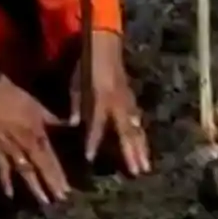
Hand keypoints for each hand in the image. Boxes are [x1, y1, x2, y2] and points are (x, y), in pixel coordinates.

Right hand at [0, 75, 69, 203]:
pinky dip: (5, 180)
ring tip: (43, 201)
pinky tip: (9, 194)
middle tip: (60, 199)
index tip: (66, 189)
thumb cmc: (13, 94)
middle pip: (39, 167)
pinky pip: (0, 167)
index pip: (49, 158)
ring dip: (33, 186)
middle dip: (50, 183)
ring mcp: (8, 147)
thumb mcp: (36, 104)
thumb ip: (52, 118)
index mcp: (35, 132)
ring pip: (23, 170)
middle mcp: (24, 143)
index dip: (57, 174)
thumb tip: (71, 125)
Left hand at [70, 30, 150, 174]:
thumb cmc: (87, 64)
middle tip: (137, 172)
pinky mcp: (132, 99)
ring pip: (136, 128)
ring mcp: (128, 101)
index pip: (96, 125)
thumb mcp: (76, 82)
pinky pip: (138, 120)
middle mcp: (117, 102)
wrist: (106, 46)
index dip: (92, 141)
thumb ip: (76, 104)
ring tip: (145, 166)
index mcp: (100, 97)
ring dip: (141, 148)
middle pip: (125, 132)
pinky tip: (144, 147)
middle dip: (130, 152)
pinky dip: (141, 135)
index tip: (90, 158)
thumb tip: (72, 124)